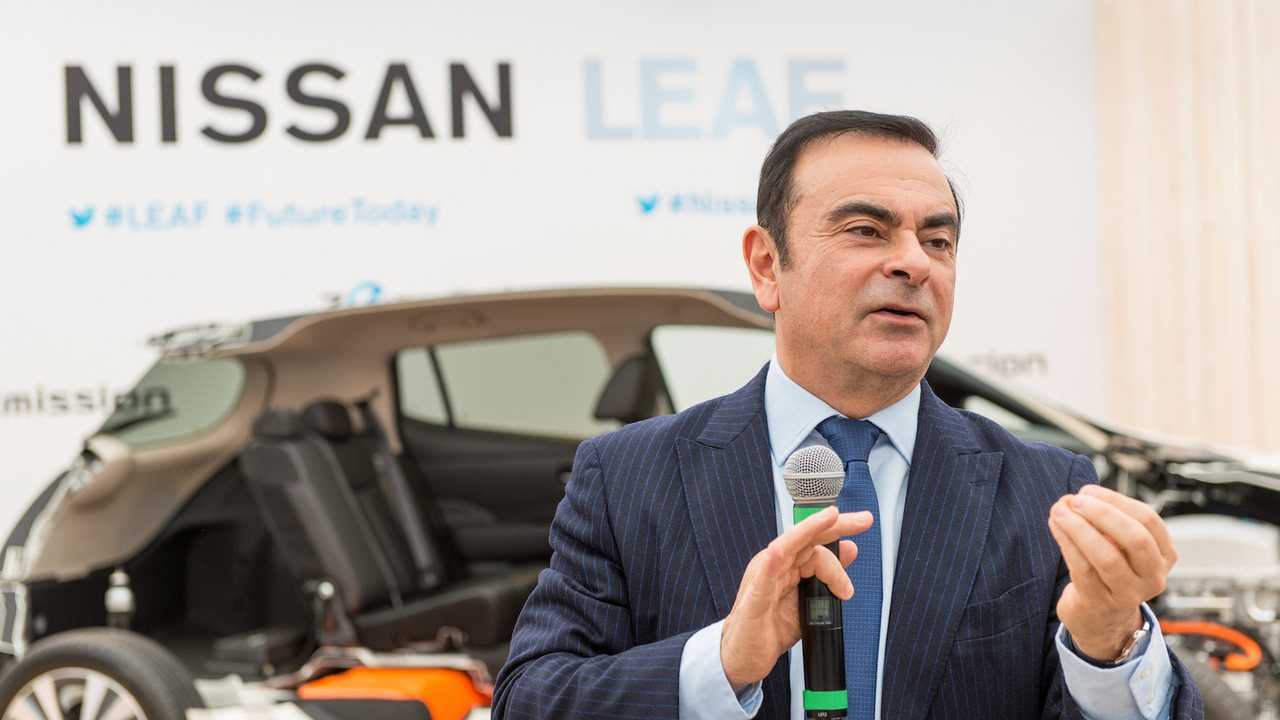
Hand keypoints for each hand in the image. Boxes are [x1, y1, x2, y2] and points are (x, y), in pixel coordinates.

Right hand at [720, 506, 872, 690]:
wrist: (746, 655)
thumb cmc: (773, 628)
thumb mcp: (811, 599)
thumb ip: (829, 575)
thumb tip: (850, 549)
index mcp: (789, 563)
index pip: (816, 540)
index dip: (841, 531)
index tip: (864, 524)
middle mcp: (776, 564)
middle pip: (806, 536)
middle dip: (835, 524)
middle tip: (863, 520)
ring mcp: (764, 576)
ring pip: (788, 546)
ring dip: (810, 530)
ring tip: (832, 519)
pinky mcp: (755, 595)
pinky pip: (764, 573)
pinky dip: (774, 559)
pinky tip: (781, 550)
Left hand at [1047, 484, 1177, 660]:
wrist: (1099, 617)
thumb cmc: (1107, 570)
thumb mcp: (1120, 546)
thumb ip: (1106, 521)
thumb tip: (1074, 498)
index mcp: (1164, 555)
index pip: (1148, 520)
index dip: (1116, 501)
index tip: (1088, 491)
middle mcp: (1153, 577)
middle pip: (1135, 539)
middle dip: (1102, 514)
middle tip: (1074, 500)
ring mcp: (1129, 594)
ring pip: (1107, 557)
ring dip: (1079, 528)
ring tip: (1058, 510)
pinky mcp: (1100, 604)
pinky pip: (1083, 569)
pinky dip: (1067, 543)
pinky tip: (1055, 527)